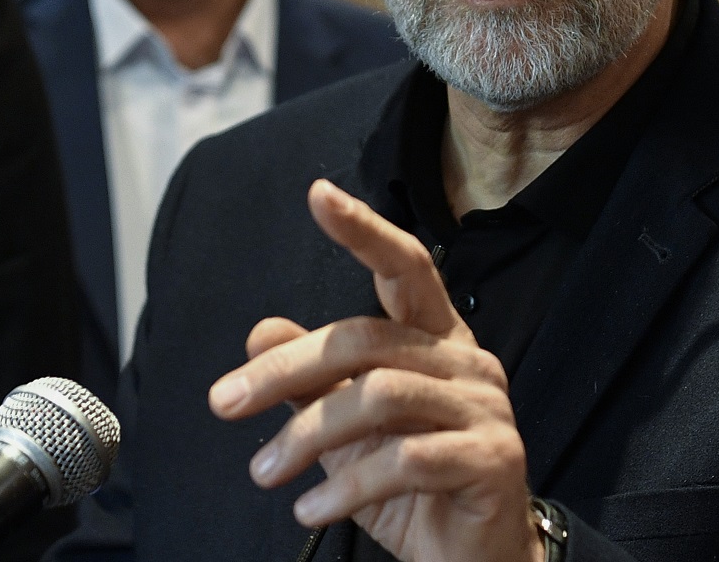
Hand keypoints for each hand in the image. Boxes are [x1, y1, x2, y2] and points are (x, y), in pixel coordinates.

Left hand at [208, 179, 542, 561]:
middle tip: (226, 404)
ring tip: (264, 473)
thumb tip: (259, 332)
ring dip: (307, 436)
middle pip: (367, 337)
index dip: (364, 230)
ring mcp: (487, 408)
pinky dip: (346, 486)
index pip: (405, 268)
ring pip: (380, 395)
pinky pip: (407, 459)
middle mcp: (467, 362)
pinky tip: (311, 509)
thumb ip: (313, 380)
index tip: (319, 194)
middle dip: (286, 369)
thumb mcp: (348, 431)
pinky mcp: (493, 458)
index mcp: (436, 340)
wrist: (472, 561)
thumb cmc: (411, 488)